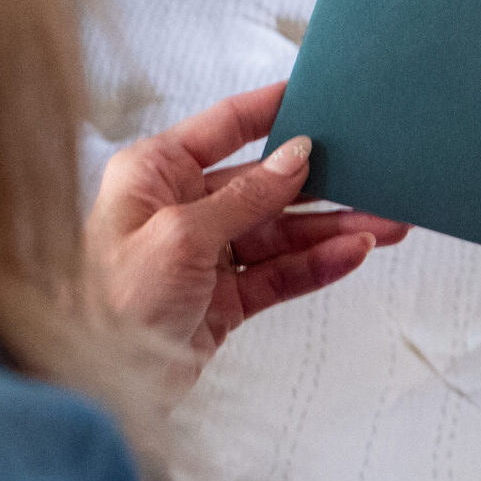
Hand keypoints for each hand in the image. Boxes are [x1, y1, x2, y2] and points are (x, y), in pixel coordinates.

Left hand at [86, 82, 407, 401]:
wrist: (95, 385)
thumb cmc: (110, 302)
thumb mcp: (180, 236)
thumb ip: (245, 196)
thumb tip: (294, 157)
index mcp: (155, 172)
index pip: (225, 126)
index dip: (273, 109)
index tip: (319, 94)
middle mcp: (180, 206)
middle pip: (265, 183)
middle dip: (322, 183)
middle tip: (375, 174)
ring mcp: (203, 254)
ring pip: (281, 232)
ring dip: (332, 228)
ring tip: (386, 223)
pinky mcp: (221, 299)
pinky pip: (278, 273)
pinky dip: (316, 264)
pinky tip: (353, 253)